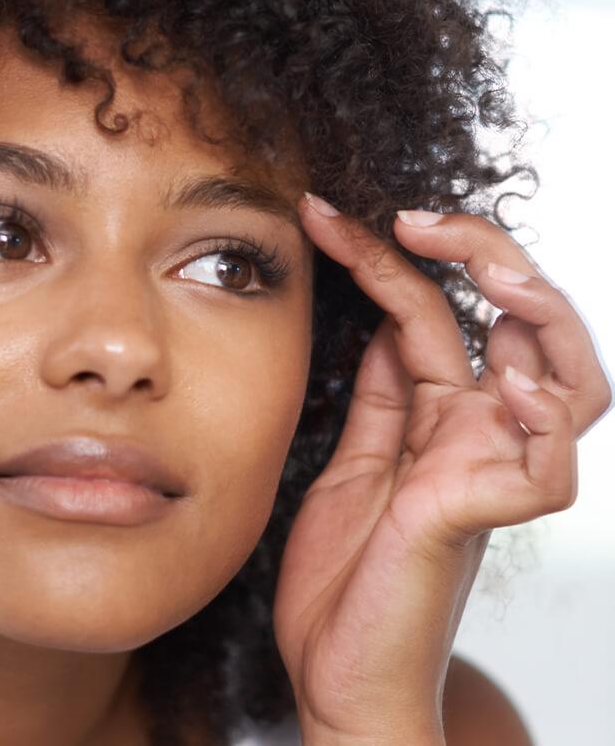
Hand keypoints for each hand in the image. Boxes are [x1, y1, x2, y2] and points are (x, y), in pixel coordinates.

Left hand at [271, 194, 611, 743]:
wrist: (336, 678)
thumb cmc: (344, 580)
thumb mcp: (352, 462)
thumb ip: (379, 397)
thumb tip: (383, 320)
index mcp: (440, 419)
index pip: (432, 314)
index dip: (389, 257)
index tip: (324, 214)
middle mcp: (477, 438)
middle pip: (525, 326)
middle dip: (487, 257)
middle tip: (417, 218)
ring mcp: (488, 476)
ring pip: (569, 380)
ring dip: (538, 314)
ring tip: (488, 272)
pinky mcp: (482, 521)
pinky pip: (546, 466)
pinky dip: (538, 420)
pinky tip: (502, 382)